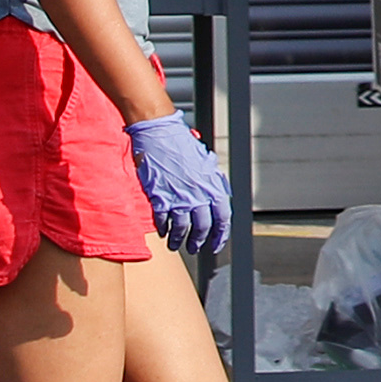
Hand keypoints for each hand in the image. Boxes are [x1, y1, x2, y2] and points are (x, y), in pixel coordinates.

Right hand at [128, 113, 233, 252]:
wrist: (158, 133)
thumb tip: (220, 192)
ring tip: (175, 244)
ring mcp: (178, 196)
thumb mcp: (205, 161)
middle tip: (194, 248)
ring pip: (182, 228)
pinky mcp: (159, 197)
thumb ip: (212, 179)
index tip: (216, 244)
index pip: (222, 217)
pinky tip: (162, 231)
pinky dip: (163, 229)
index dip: (220, 235)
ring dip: (178, 240)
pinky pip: (163, 220)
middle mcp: (198, 193)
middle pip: (202, 227)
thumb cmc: (181, 145)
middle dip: (198, 241)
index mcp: (212, 185)